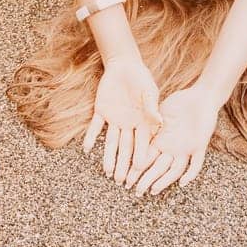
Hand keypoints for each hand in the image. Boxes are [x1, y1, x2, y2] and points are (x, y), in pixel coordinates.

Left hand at [81, 57, 163, 187]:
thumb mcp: (149, 92)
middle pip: (125, 148)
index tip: (139, 170)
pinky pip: (95, 127)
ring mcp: (114, 120)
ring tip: (106, 172)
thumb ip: (151, 107)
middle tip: (120, 181)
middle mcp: (128, 125)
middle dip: (123, 164)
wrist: (125, 65)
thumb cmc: (142, 79)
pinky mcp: (101, 112)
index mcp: (143, 123)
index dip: (141, 156)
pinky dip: (90, 137)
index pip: (142, 143)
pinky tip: (87, 149)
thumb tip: (160, 123)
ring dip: (108, 156)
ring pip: (110, 142)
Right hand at [133, 85, 220, 196]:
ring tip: (153, 190)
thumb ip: (150, 121)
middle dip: (146, 180)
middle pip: (157, 168)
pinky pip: (196, 163)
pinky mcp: (200, 145)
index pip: (146, 159)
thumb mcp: (161, 110)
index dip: (137, 170)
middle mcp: (172, 148)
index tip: (126, 180)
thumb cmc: (180, 101)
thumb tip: (136, 130)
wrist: (201, 97)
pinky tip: (183, 183)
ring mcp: (186, 148)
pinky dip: (190, 174)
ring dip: (164, 180)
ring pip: (174, 170)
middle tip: (135, 191)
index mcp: (161, 140)